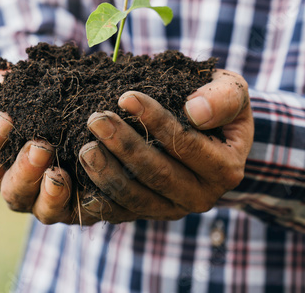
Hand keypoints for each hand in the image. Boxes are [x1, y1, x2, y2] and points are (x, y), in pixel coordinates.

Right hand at [0, 65, 139, 224]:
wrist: (83, 134)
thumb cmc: (41, 115)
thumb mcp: (26, 98)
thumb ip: (7, 86)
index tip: (5, 117)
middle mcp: (20, 190)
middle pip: (12, 190)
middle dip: (25, 169)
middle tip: (41, 146)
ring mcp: (49, 206)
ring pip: (44, 211)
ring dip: (52, 193)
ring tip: (60, 173)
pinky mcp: (81, 212)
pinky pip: (82, 214)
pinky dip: (88, 201)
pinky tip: (94, 185)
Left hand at [80, 69, 252, 219]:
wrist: (205, 131)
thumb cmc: (214, 104)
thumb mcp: (231, 91)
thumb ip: (223, 97)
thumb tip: (196, 111)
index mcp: (225, 170)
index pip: (186, 145)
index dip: (156, 121)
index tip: (126, 96)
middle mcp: (200, 197)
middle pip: (158, 175)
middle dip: (125, 146)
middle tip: (96, 119)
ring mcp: (170, 209)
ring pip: (134, 198)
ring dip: (106, 173)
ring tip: (84, 147)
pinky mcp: (143, 213)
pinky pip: (116, 211)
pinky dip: (94, 197)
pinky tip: (73, 177)